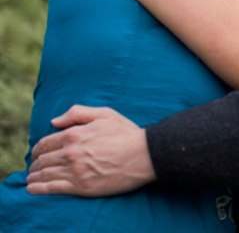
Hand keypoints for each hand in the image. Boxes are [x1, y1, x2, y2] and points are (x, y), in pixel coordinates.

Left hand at [26, 105, 155, 196]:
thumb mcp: (105, 114)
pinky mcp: (81, 187)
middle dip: (35, 163)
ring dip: (34, 176)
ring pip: (44, 174)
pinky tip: (33, 188)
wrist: (144, 155)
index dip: (38, 149)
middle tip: (34, 167)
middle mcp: (71, 153)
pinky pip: (52, 188)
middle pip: (42, 160)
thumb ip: (77, 113)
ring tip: (31, 178)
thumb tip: (55, 121)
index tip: (37, 153)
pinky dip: (39, 188)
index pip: (45, 143)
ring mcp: (75, 171)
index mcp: (74, 134)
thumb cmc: (127, 133)